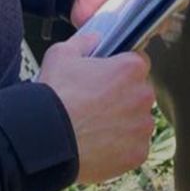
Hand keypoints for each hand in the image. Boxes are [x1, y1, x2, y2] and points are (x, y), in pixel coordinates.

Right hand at [37, 31, 154, 184]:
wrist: (46, 140)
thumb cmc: (54, 97)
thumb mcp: (61, 55)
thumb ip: (84, 42)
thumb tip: (95, 38)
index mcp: (131, 68)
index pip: (138, 63)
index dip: (120, 70)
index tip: (107, 80)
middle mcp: (144, 95)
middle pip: (139, 94)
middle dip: (122, 98)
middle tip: (96, 107)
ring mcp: (142, 126)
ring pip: (137, 122)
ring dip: (123, 124)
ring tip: (94, 129)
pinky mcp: (137, 153)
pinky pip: (133, 147)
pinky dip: (120, 149)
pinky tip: (98, 146)